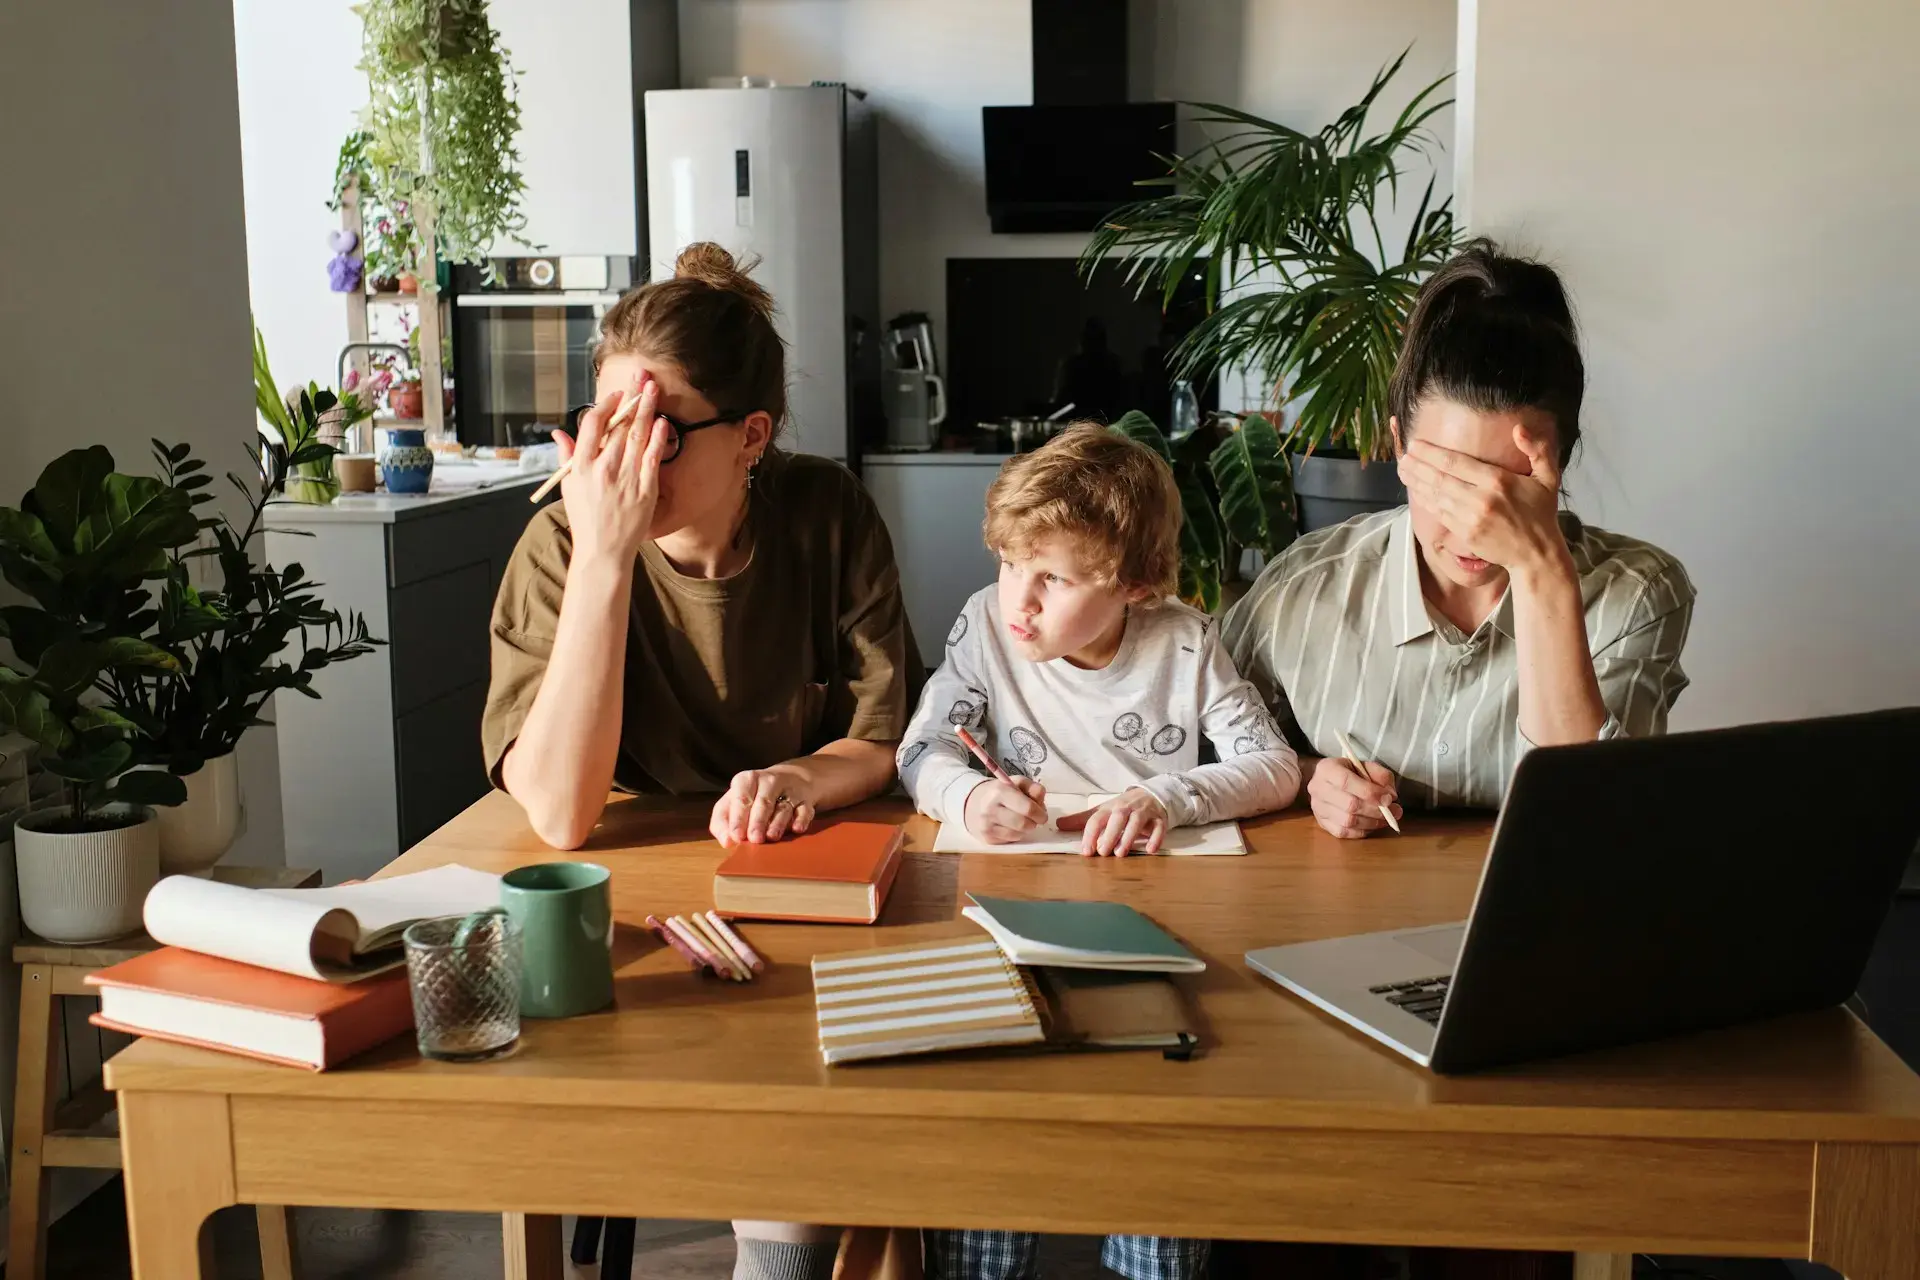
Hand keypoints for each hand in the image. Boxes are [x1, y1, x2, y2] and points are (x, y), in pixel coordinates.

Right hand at [556, 373, 671, 567]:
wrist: (604, 550)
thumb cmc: (585, 518)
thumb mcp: (568, 487)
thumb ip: (566, 457)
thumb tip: (559, 433)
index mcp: (582, 467)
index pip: (593, 425)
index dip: (606, 406)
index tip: (616, 395)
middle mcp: (604, 469)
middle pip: (619, 426)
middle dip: (632, 398)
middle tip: (643, 378)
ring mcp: (626, 479)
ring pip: (638, 436)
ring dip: (646, 409)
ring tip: (653, 389)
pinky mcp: (646, 490)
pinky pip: (652, 458)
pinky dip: (658, 438)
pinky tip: (662, 422)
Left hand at [709, 768, 814, 846]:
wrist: (790, 778)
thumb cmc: (754, 796)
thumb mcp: (732, 802)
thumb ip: (722, 821)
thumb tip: (726, 841)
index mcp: (746, 780)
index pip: (741, 798)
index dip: (738, 818)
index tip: (736, 836)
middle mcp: (769, 782)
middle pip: (763, 802)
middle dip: (758, 821)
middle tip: (754, 839)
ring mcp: (789, 790)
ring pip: (784, 807)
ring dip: (778, 823)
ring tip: (772, 837)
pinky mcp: (806, 801)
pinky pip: (805, 810)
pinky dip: (802, 819)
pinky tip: (796, 828)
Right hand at [964, 777, 1047, 843]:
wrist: (973, 803)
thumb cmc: (1000, 792)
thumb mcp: (1016, 783)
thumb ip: (1032, 788)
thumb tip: (1041, 799)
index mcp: (1000, 791)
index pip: (1028, 808)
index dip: (1040, 813)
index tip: (1042, 814)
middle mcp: (991, 809)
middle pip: (1024, 824)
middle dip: (1034, 823)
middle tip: (1034, 819)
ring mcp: (987, 825)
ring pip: (1019, 834)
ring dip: (1025, 829)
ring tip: (1021, 820)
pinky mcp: (987, 838)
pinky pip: (1011, 840)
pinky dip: (1016, 834)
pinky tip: (1011, 826)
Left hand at [1078, 787, 1166, 856]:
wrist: (1151, 795)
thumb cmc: (1123, 808)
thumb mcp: (1103, 811)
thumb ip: (1082, 820)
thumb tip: (1059, 825)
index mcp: (1110, 808)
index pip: (1097, 818)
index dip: (1090, 834)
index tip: (1086, 852)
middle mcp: (1126, 808)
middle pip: (1118, 818)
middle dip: (1110, 834)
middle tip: (1103, 852)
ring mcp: (1144, 812)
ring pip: (1137, 822)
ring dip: (1128, 837)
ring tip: (1121, 853)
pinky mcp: (1160, 819)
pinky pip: (1159, 827)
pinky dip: (1155, 838)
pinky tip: (1150, 850)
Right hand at [1308, 756, 1401, 839]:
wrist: (1327, 781)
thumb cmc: (1349, 772)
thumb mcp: (1366, 765)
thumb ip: (1381, 776)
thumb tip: (1391, 796)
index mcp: (1326, 769)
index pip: (1347, 782)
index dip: (1370, 792)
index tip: (1389, 799)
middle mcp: (1317, 789)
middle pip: (1349, 805)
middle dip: (1375, 810)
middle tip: (1394, 811)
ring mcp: (1318, 808)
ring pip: (1348, 822)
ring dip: (1372, 823)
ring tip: (1387, 819)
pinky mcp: (1322, 823)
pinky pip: (1343, 833)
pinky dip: (1362, 831)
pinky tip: (1372, 825)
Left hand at [1397, 427, 1565, 574]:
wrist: (1536, 553)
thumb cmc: (1541, 513)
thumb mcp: (1548, 477)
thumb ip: (1538, 449)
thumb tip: (1519, 428)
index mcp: (1498, 481)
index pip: (1456, 462)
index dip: (1432, 453)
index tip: (1416, 444)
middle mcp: (1481, 499)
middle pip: (1440, 478)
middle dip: (1418, 465)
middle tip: (1403, 455)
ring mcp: (1471, 518)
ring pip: (1436, 496)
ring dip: (1416, 482)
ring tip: (1402, 470)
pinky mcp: (1465, 534)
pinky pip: (1440, 514)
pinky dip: (1426, 501)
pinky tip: (1416, 491)